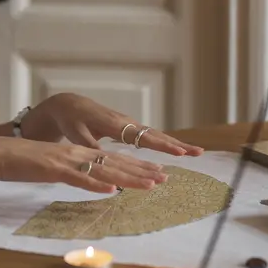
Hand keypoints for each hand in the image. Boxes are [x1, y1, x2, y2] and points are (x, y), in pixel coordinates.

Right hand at [0, 136, 167, 194]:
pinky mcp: (53, 169)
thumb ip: (75, 172)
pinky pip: (78, 178)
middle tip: (165, 178)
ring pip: (103, 170)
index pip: (113, 160)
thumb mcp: (56, 167)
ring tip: (150, 184)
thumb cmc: (24, 162)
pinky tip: (110, 190)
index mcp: (79, 153)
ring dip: (128, 178)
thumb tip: (96, 182)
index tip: (157, 174)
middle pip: (115, 163)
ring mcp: (66, 161)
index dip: (137, 167)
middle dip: (141, 171)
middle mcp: (77, 154)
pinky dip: (95, 184)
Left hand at [26, 92, 203, 156]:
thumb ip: (91, 148)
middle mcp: (126, 122)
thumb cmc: (71, 121)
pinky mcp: (128, 127)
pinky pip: (150, 135)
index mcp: (115, 124)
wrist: (69, 105)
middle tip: (198, 153)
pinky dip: (165, 142)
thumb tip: (103, 162)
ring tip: (195, 153)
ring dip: (175, 143)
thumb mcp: (77, 135)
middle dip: (177, 144)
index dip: (161, 145)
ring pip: (156, 134)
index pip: (142, 136)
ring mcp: (129, 124)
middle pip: (156, 134)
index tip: (178, 152)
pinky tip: (176, 150)